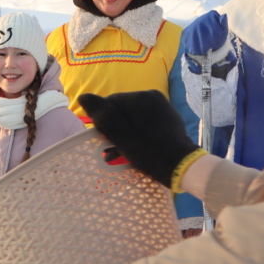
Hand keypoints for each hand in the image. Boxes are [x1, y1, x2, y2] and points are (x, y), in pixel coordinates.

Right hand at [79, 91, 204, 188]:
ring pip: (134, 118)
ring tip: (117, 154)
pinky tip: (133, 150)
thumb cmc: (148, 151)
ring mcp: (163, 108)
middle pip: (122, 110)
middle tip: (110, 149)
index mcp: (141, 97)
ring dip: (124, 134)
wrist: (180, 166)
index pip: (110, 102)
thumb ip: (101, 115)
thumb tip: (83, 97)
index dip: (103, 121)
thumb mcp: (120, 135)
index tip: (103, 139)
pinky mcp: (169, 119)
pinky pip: (146, 123)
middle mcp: (154, 97)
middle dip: (114, 129)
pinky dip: (137, 134)